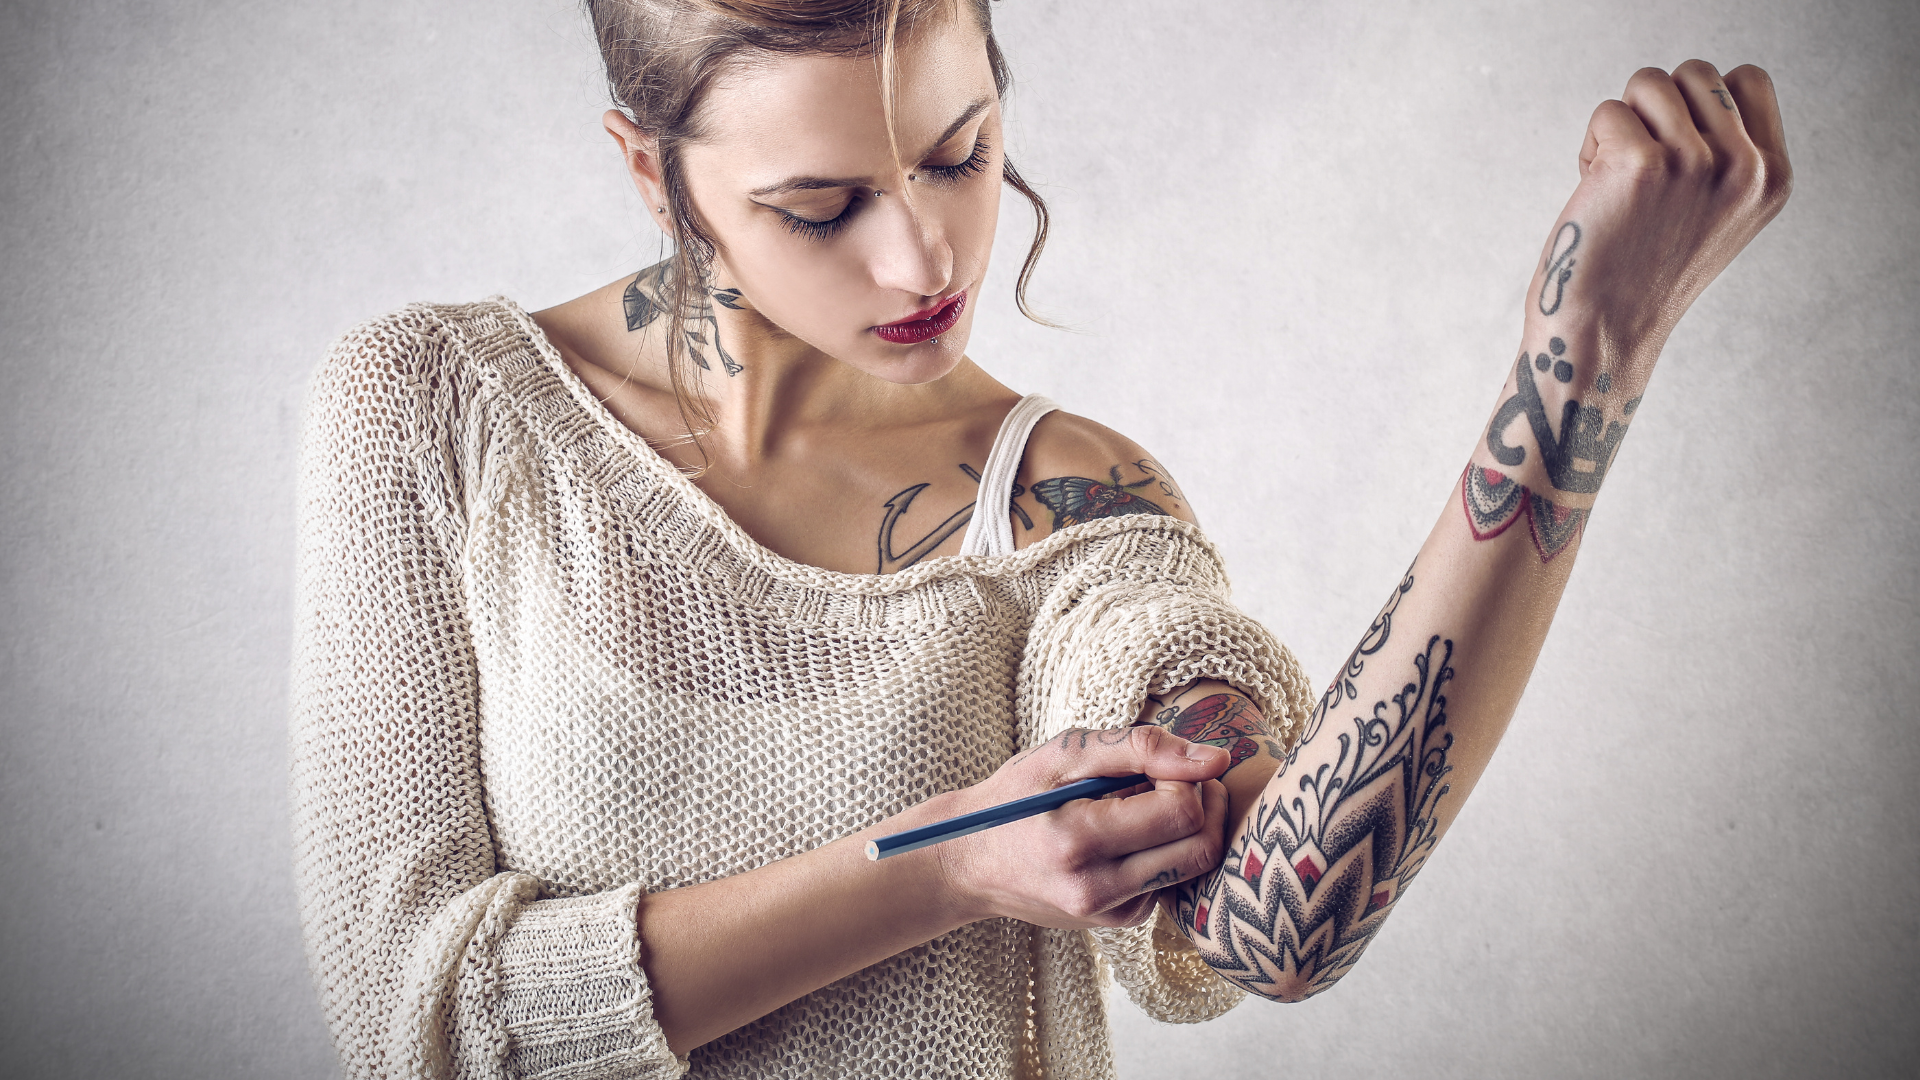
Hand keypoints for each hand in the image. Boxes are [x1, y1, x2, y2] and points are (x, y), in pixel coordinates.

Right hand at [929, 725, 1229, 929]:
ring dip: (1188, 827)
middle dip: (1202, 803)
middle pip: (1200, 847)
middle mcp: (1096, 889)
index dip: (1186, 777)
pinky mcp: (1119, 921)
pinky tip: (1133, 834)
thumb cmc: (1016, 796)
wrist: (970, 860)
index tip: (1160, 763)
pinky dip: (1167, 850)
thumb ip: (1140, 747)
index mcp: (1076, 840)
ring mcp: (1109, 912)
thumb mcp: (1064, 754)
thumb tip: (1216, 758)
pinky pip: (1173, 881)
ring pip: (1194, 867)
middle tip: (1175, 778)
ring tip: (1148, 802)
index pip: (1180, 811)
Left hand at [1532, 61, 1790, 377]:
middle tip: (1641, 174)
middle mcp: (1743, 167)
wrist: (1603, 334)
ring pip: (1647, 83)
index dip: (1699, 103)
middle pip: (1694, 73)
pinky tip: (1595, 196)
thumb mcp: (1716, 213)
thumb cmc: (1643, 272)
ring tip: (1618, 185)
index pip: (1748, 79)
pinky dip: (1591, 148)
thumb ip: (1726, 153)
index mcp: (1771, 176)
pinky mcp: (1641, 164)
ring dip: (1621, 126)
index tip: (1678, 150)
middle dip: (1656, 111)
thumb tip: (1696, 93)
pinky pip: (1607, 112)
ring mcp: (1695, 162)